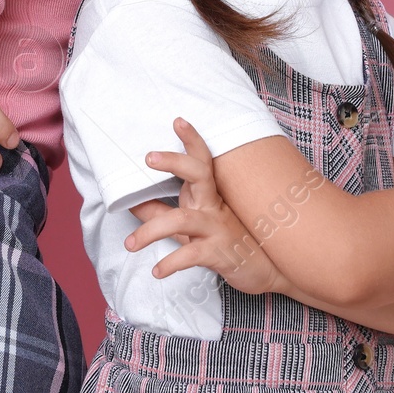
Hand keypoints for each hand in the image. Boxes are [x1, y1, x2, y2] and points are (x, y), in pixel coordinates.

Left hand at [123, 118, 283, 296]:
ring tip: (129, 245)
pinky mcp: (219, 254)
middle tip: (148, 156)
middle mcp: (213, 206)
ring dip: (151, 231)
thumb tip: (128, 203)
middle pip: (199, 174)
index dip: (192, 140)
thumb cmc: (222, 243)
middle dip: (175, 161)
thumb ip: (160, 214)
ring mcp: (217, 229)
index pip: (201, 161)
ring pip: (183, 219)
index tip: (178, 121)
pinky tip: (157, 272)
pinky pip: (191, 254)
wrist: (264, 271)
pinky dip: (171, 263)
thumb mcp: (189, 227)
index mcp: (207, 195)